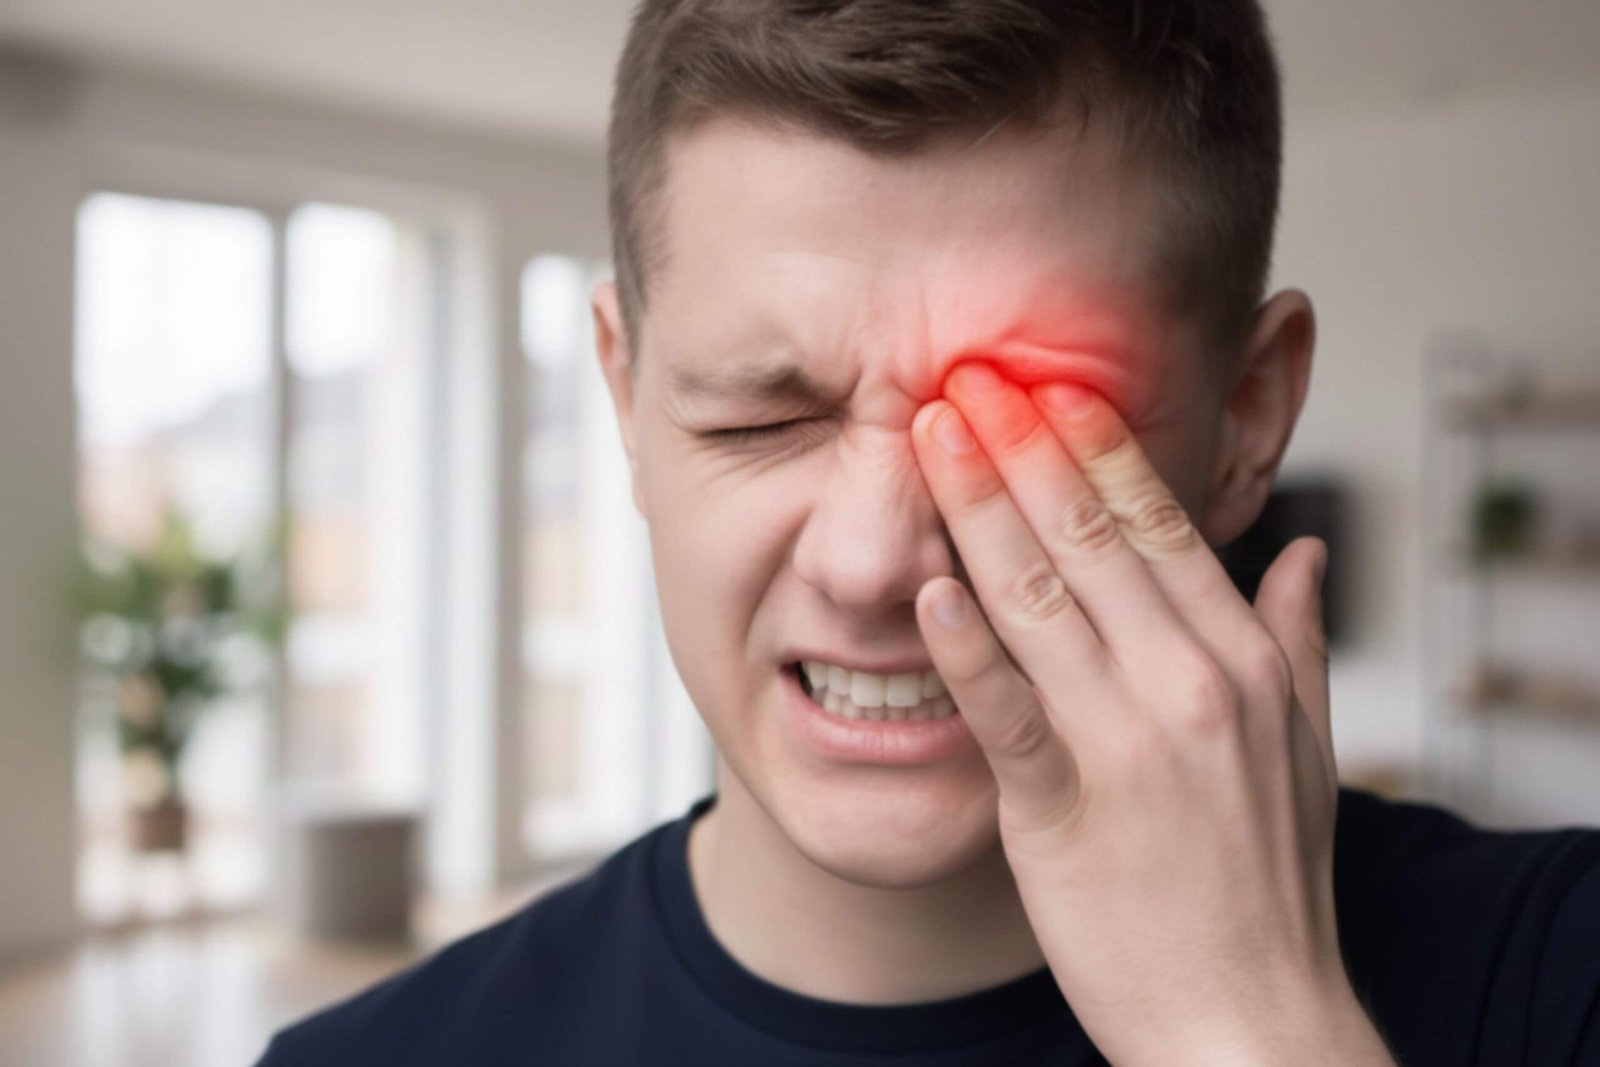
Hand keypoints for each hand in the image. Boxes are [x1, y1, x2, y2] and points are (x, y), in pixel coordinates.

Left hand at [909, 361, 1388, 1065]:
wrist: (1250, 1023)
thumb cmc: (1266, 885)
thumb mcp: (1308, 751)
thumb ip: (1300, 641)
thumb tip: (1303, 552)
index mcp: (1245, 661)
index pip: (1160, 525)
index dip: (1097, 446)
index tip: (1049, 383)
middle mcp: (1193, 685)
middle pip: (1092, 538)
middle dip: (1023, 447)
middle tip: (970, 373)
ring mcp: (1130, 744)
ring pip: (1041, 598)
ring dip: (978, 507)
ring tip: (930, 434)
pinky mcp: (1065, 809)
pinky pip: (1005, 708)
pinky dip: (963, 640)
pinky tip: (924, 581)